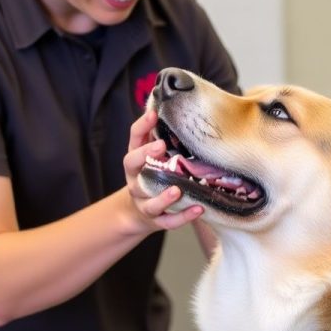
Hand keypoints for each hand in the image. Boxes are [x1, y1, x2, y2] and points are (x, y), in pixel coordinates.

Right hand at [123, 109, 203, 231]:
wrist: (137, 213)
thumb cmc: (152, 176)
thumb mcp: (153, 156)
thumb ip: (160, 137)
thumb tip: (177, 109)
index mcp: (135, 160)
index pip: (133, 139)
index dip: (142, 126)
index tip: (154, 114)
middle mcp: (135, 180)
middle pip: (132, 165)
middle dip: (145, 154)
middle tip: (160, 145)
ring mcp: (143, 201)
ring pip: (149, 200)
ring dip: (163, 196)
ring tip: (178, 189)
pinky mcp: (155, 220)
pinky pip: (168, 221)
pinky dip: (183, 217)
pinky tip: (198, 209)